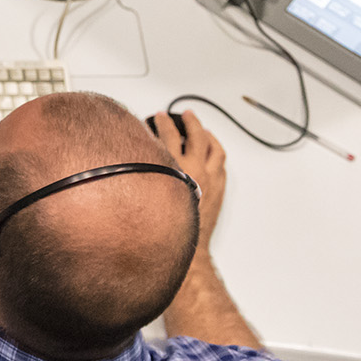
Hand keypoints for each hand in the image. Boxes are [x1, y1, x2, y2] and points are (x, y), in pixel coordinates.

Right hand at [149, 107, 224, 252]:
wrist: (186, 245)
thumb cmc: (164, 224)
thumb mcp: (146, 193)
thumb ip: (144, 174)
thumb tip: (138, 161)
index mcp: (174, 168)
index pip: (167, 135)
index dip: (162, 123)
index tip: (159, 117)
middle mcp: (194, 170)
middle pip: (195, 135)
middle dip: (189, 122)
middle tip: (185, 115)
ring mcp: (210, 178)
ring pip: (214, 147)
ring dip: (208, 134)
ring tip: (203, 129)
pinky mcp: (219, 188)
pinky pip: (222, 164)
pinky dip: (217, 153)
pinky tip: (213, 152)